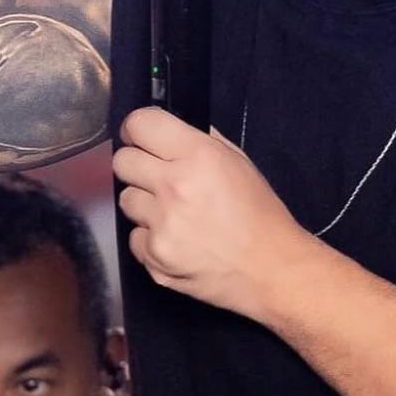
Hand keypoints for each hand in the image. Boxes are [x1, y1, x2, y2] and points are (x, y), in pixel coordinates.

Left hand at [112, 106, 307, 320]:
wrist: (273, 271)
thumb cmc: (261, 216)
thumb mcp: (239, 163)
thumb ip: (201, 142)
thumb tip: (169, 131)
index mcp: (198, 157)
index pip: (139, 124)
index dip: (136, 129)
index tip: (140, 137)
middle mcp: (174, 187)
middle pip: (122, 161)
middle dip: (137, 165)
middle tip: (157, 176)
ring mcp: (162, 225)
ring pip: (126, 200)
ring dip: (144, 203)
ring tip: (175, 214)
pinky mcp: (154, 258)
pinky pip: (135, 237)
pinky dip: (151, 238)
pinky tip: (178, 240)